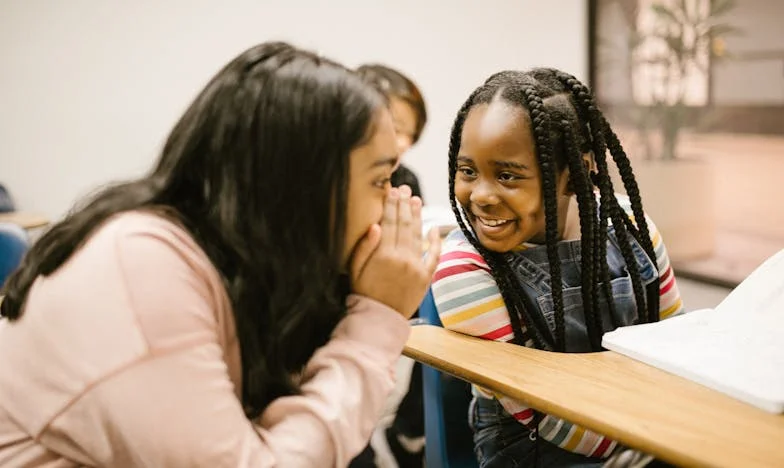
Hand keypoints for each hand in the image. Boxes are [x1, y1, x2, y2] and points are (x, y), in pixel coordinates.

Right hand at [350, 185, 441, 317]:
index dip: (391, 205)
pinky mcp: (426, 278)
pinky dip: (435, 241)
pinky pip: (434, 256)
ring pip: (418, 236)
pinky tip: (433, 228)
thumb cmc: (362, 294)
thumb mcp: (354, 270)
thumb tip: (376, 225)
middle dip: (404, 205)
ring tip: (416, 201)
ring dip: (418, 216)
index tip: (392, 190)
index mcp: (383, 255)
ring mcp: (416, 268)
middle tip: (405, 190)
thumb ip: (364, 247)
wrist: (379, 320)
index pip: (389, 222)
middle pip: (405, 225)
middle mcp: (402, 258)